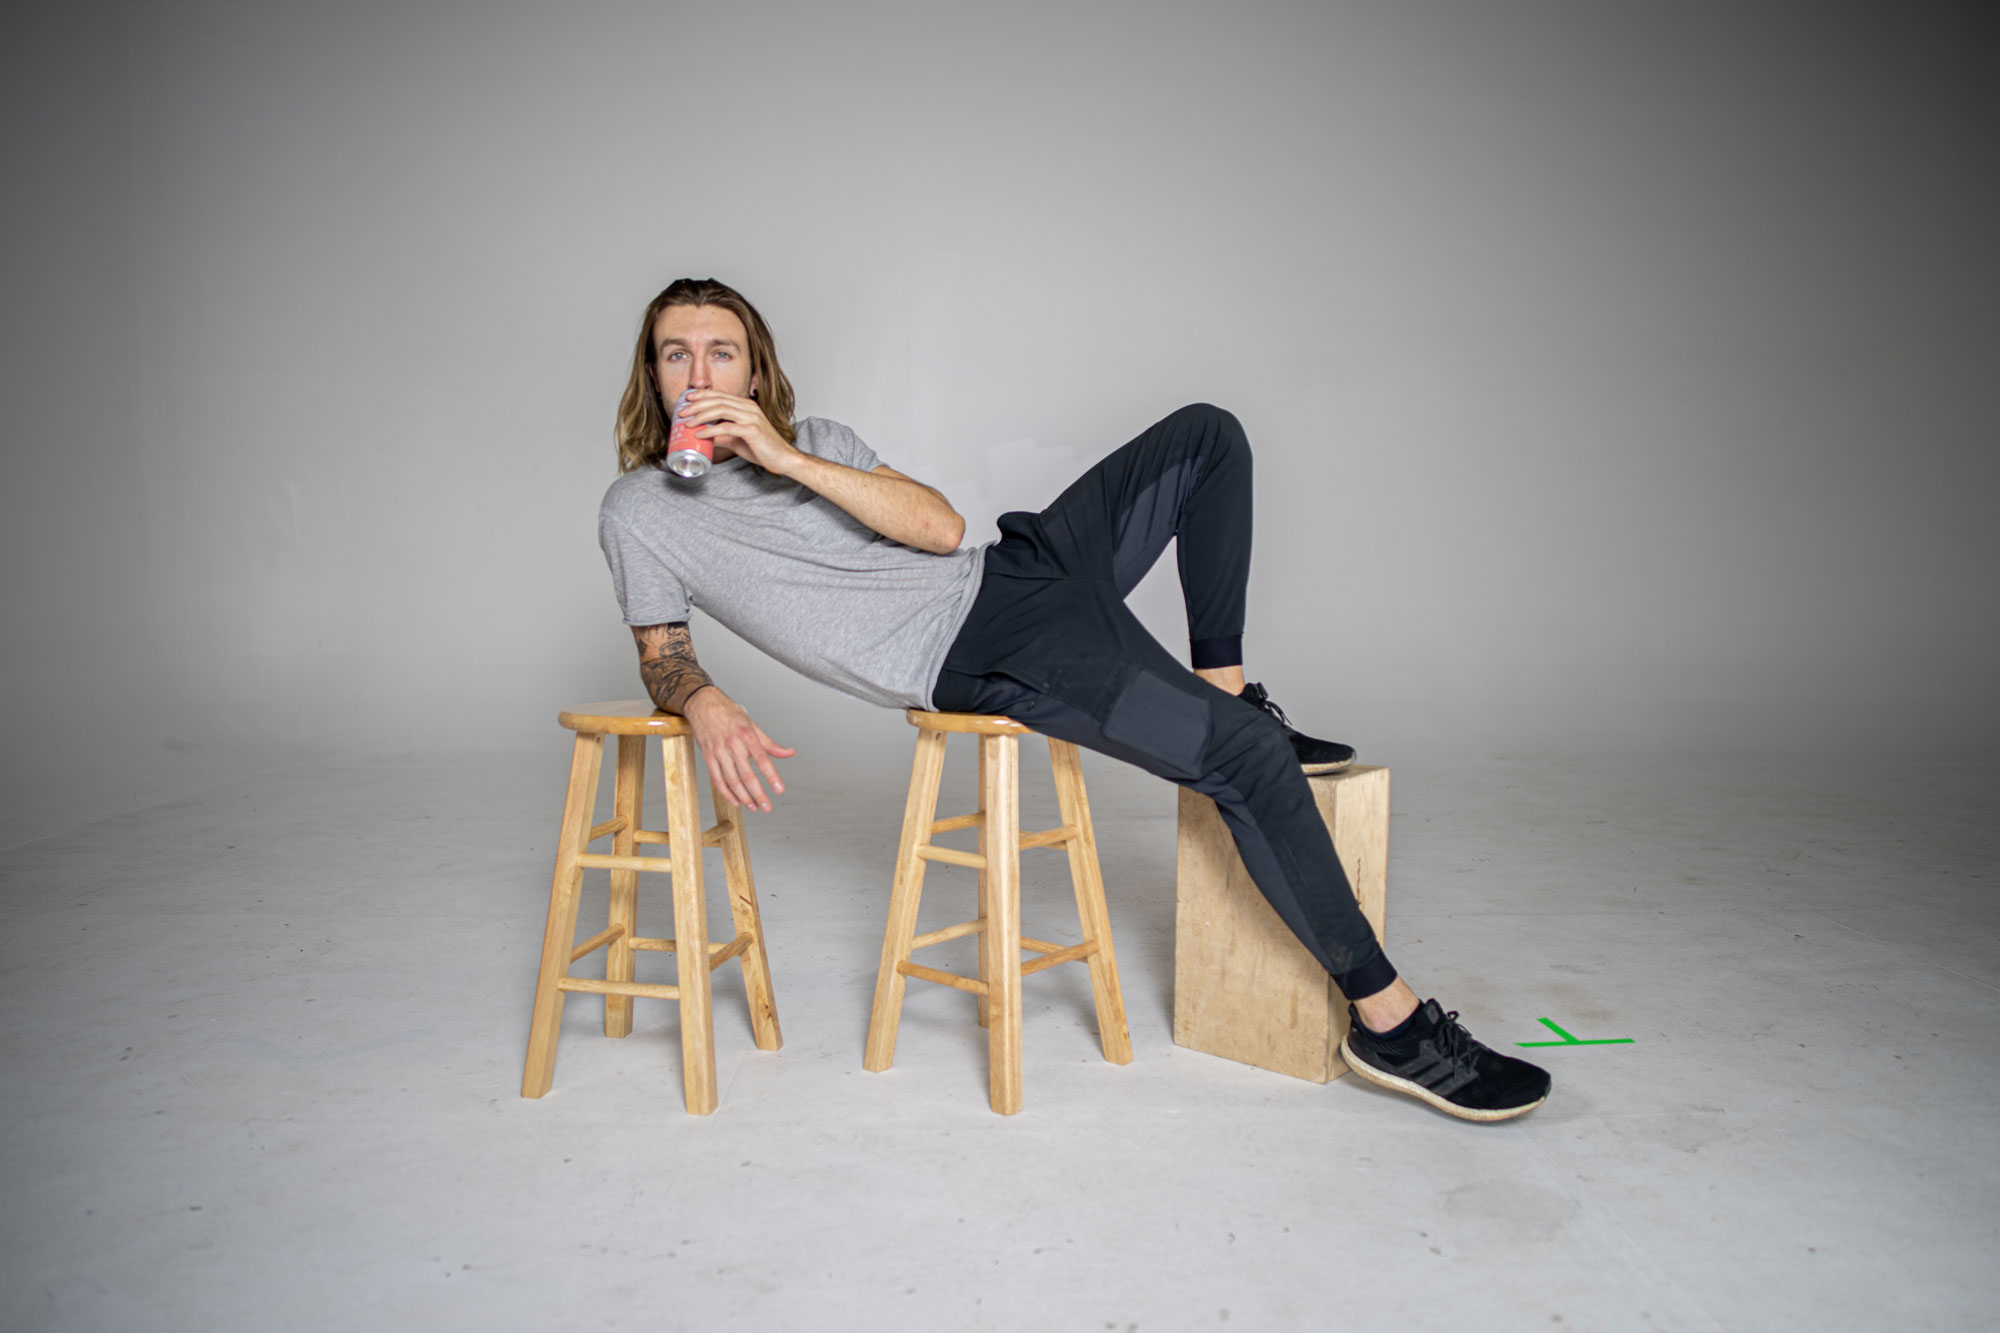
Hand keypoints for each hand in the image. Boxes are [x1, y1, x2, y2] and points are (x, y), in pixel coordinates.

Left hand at [679, 391, 798, 474]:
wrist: (782, 458)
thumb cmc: (763, 448)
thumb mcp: (737, 439)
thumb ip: (722, 435)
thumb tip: (704, 436)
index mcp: (746, 406)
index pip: (720, 395)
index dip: (702, 395)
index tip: (687, 399)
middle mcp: (749, 408)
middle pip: (718, 400)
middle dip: (697, 405)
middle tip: (681, 412)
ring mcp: (751, 418)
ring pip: (721, 410)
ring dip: (701, 415)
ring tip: (687, 423)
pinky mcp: (752, 430)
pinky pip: (727, 427)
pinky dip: (711, 430)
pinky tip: (700, 434)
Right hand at [683, 687, 796, 811]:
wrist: (703, 704)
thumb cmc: (729, 714)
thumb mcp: (752, 725)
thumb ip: (770, 744)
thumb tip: (789, 753)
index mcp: (747, 735)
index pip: (762, 760)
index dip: (771, 776)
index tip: (779, 789)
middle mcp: (732, 744)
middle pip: (747, 775)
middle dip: (758, 794)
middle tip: (767, 807)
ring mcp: (719, 752)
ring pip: (731, 780)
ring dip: (743, 797)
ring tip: (753, 807)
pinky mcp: (708, 757)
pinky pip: (717, 779)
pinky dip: (726, 792)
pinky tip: (736, 801)